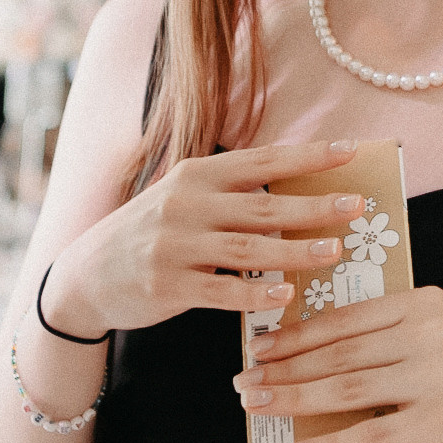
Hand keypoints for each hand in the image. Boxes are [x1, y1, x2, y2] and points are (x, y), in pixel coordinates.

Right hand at [44, 140, 369, 334]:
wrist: (85, 275)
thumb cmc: (148, 234)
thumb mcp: (182, 199)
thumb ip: (229, 193)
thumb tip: (295, 189)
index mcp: (195, 175)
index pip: (261, 160)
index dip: (307, 156)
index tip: (349, 150)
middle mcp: (185, 204)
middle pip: (263, 204)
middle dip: (314, 205)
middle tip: (357, 205)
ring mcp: (175, 245)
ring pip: (249, 247)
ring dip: (297, 250)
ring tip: (336, 251)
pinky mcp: (168, 285)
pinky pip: (222, 290)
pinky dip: (256, 291)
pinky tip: (286, 292)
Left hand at [232, 285, 442, 442]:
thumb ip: (398, 333)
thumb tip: (331, 353)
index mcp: (422, 302)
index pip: (344, 317)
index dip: (295, 335)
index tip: (259, 346)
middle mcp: (425, 333)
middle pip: (336, 353)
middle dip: (283, 369)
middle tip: (243, 381)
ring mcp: (433, 377)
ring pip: (345, 390)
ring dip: (294, 400)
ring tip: (257, 408)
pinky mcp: (442, 420)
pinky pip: (373, 436)